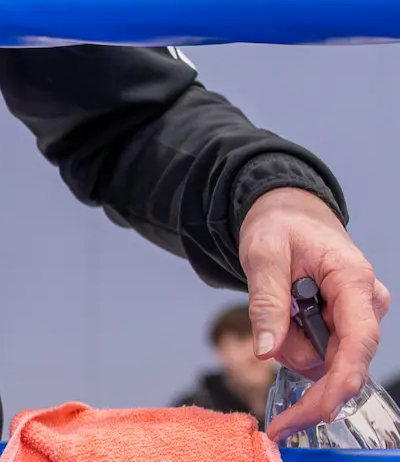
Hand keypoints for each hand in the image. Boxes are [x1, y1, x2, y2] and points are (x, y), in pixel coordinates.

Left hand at [240, 188, 390, 438]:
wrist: (288, 215)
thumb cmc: (278, 226)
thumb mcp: (262, 254)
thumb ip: (266, 301)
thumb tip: (266, 352)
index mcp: (353, 281)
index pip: (358, 343)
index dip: (336, 385)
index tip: (308, 414)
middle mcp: (367, 304)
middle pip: (342, 363)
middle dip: (298, 359)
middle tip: (266, 339)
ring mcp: (360, 317)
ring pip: (326, 362)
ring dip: (293, 347)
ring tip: (278, 306)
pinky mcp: (348, 326)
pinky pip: (322, 354)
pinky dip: (297, 344)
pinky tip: (289, 318)